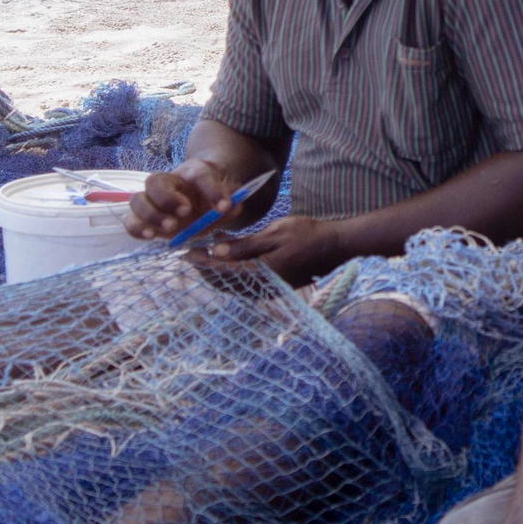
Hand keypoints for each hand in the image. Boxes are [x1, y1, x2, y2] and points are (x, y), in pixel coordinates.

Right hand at [126, 162, 234, 240]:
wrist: (199, 201)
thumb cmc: (211, 197)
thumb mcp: (226, 198)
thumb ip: (229, 202)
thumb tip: (231, 206)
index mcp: (193, 173)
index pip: (200, 174)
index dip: (212, 188)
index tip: (224, 206)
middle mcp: (168, 183)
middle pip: (155, 181)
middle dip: (168, 198)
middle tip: (186, 212)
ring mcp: (152, 200)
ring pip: (138, 199)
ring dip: (151, 214)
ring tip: (170, 227)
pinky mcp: (144, 219)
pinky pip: (131, 220)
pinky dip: (136, 228)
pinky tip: (150, 236)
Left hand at [199, 215, 343, 285]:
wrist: (336, 246)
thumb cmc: (307, 234)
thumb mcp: (274, 234)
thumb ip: (244, 246)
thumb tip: (216, 253)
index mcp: (261, 273)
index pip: (223, 271)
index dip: (203, 262)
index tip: (186, 252)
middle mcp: (262, 287)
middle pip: (225, 282)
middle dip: (206, 268)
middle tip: (192, 251)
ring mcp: (269, 289)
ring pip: (234, 283)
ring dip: (219, 270)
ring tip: (206, 251)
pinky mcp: (274, 286)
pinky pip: (246, 281)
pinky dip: (233, 270)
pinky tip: (228, 255)